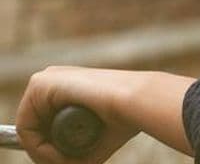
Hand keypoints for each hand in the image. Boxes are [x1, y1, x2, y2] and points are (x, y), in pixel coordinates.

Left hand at [16, 67, 178, 163]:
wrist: (138, 102)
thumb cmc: (125, 118)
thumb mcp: (94, 135)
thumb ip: (74, 149)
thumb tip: (63, 163)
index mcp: (66, 87)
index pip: (42, 124)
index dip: (49, 150)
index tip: (67, 162)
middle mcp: (53, 79)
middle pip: (34, 127)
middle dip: (46, 152)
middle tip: (66, 163)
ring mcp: (45, 80)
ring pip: (28, 130)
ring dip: (43, 152)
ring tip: (67, 161)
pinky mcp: (40, 84)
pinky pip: (26, 127)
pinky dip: (38, 147)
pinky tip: (59, 153)